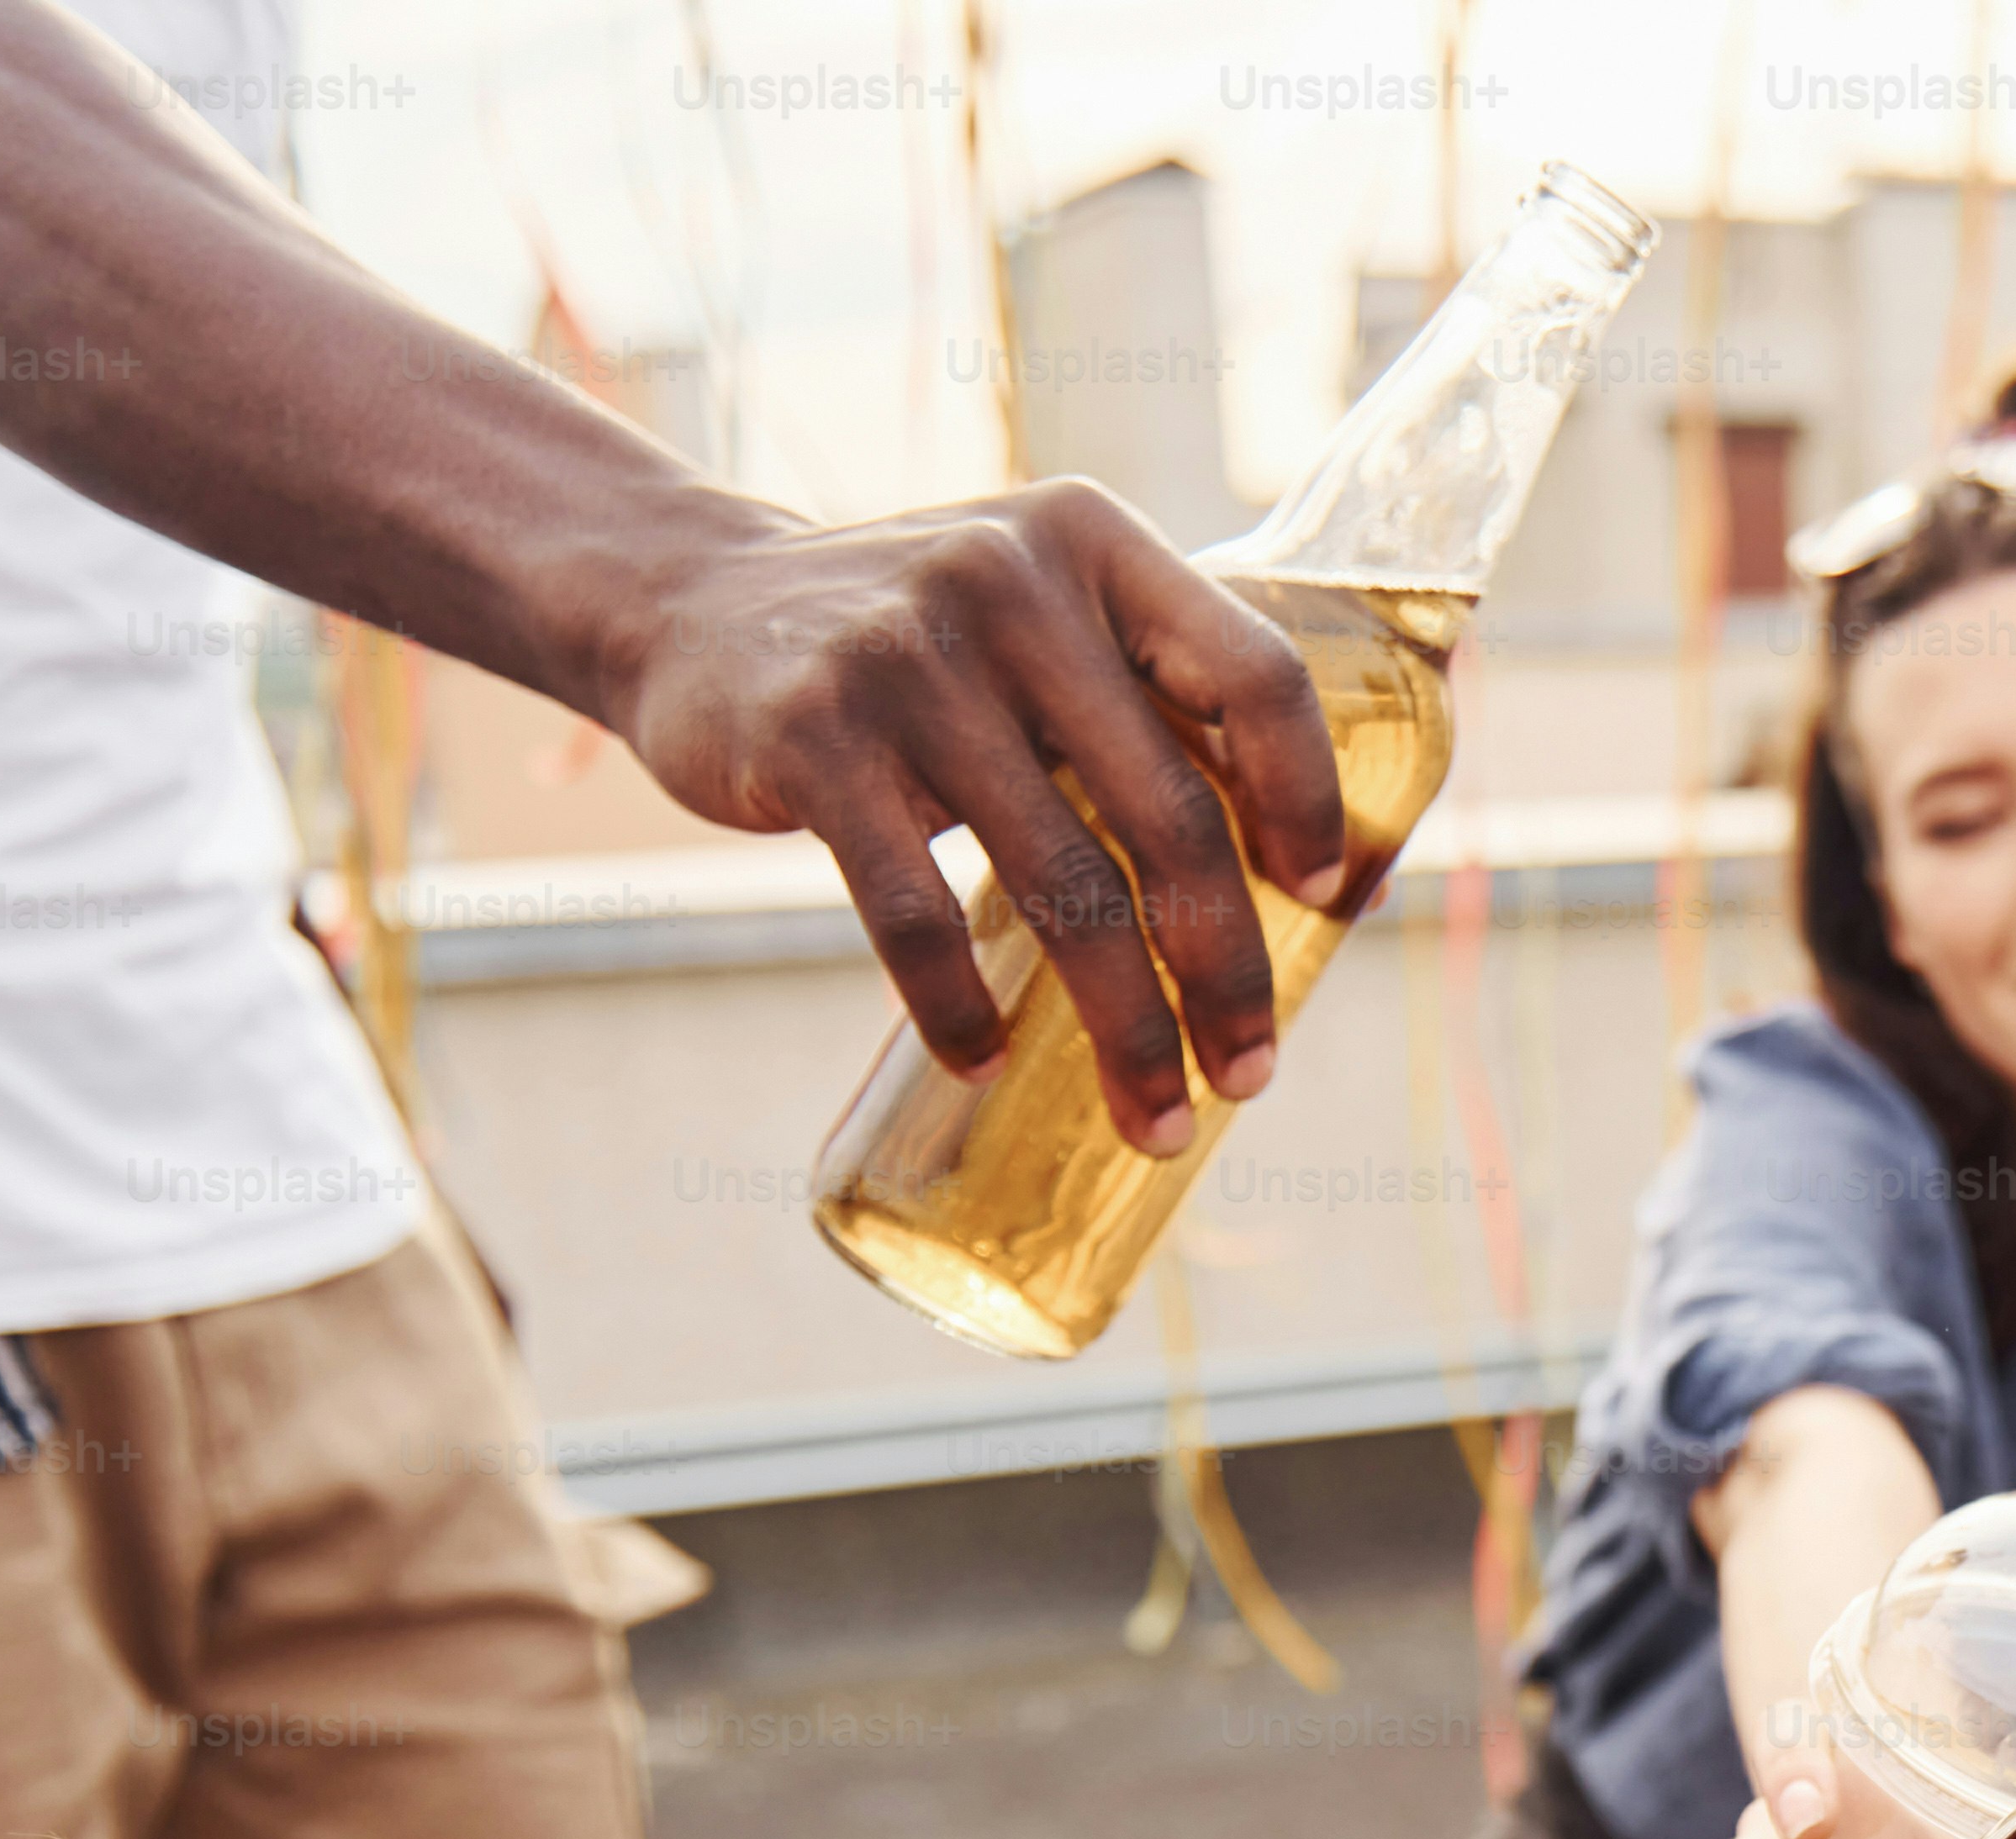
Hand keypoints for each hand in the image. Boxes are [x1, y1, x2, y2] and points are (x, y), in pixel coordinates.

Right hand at [607, 483, 1354, 1157]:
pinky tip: (987, 1066)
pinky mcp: (813, 735)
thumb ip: (1148, 696)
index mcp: (1098, 545)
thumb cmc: (917, 645)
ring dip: (1122, 1028)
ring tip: (1154, 1118)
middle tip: (1248, 1076)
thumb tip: (1316, 875)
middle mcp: (1012, 583)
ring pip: (1057, 886)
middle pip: (1167, 813)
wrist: (691, 602)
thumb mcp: (1038, 615)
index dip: (1308, 799)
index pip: (1256, 673)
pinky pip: (914, 911)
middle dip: (1223, 969)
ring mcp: (906, 657)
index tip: (1324, 904)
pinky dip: (958, 1008)